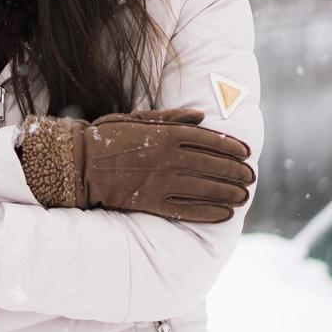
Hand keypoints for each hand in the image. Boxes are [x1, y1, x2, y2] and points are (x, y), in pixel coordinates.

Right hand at [19, 107, 254, 222]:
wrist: (80, 163)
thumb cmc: (107, 137)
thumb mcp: (137, 118)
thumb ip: (171, 118)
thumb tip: (201, 117)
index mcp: (166, 135)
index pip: (210, 140)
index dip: (232, 147)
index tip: (247, 153)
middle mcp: (168, 158)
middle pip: (213, 165)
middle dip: (236, 173)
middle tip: (250, 178)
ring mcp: (161, 182)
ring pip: (206, 189)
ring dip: (229, 194)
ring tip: (243, 197)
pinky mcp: (152, 202)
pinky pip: (187, 210)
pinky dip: (209, 213)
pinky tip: (224, 215)